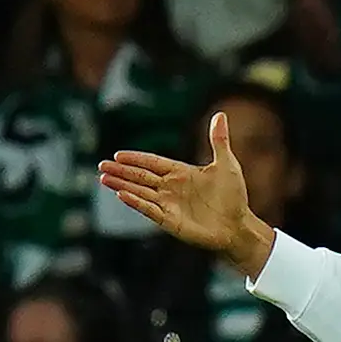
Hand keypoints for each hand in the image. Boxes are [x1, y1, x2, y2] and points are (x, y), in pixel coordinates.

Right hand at [98, 112, 273, 279]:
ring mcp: (169, 205)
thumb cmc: (233, 196)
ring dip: (122, 185)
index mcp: (181, 173)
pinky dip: (136, 202)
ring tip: (104, 179)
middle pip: (140, 177)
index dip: (136, 158)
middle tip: (101, 166)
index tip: (118, 154)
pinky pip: (150, 210)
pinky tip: (122, 195)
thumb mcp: (226, 164)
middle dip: (121, 171)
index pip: (152, 163)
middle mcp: (171, 188)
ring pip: (140, 192)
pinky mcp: (170, 221)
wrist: (238, 226)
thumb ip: (219, 141)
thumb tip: (220, 115)